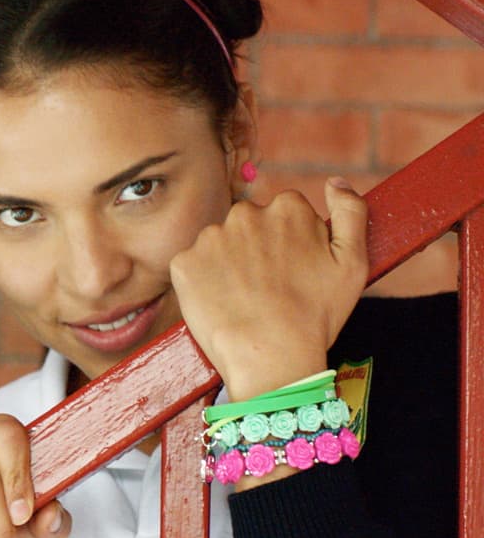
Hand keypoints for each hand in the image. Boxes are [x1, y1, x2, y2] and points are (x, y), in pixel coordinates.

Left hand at [169, 177, 367, 402]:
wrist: (270, 356)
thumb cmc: (316, 314)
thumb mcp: (354, 262)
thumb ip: (351, 212)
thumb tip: (336, 181)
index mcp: (287, 207)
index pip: (283, 215)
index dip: (290, 245)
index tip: (293, 271)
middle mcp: (245, 212)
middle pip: (249, 227)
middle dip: (256, 251)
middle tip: (269, 289)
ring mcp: (210, 237)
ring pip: (219, 247)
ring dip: (228, 266)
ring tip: (245, 299)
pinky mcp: (183, 262)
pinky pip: (193, 268)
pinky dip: (203, 284)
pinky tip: (221, 304)